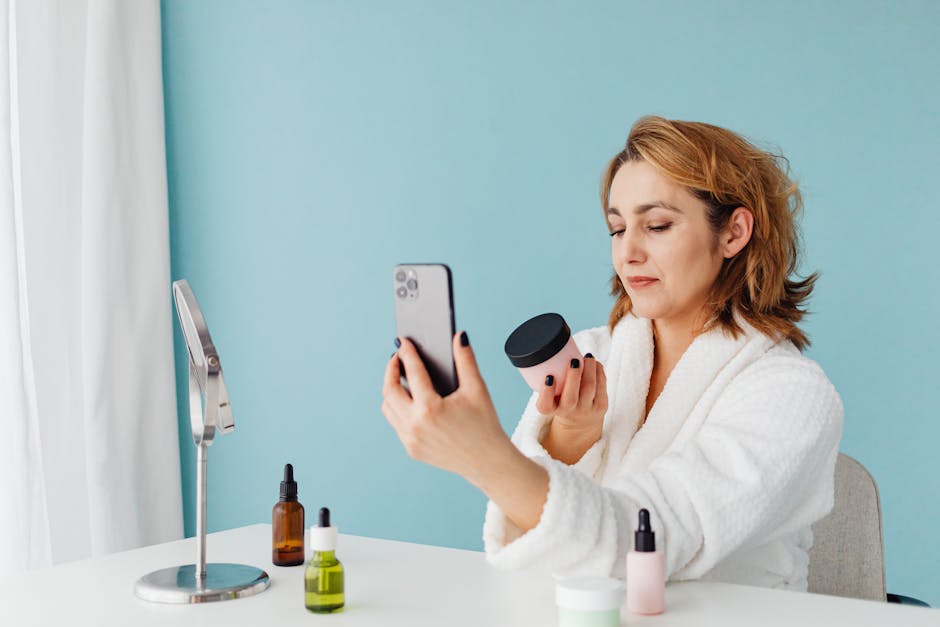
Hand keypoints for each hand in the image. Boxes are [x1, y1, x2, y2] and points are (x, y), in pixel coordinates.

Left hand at [381, 332, 511, 486]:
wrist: (488, 462)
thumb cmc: (485, 425)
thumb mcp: (477, 389)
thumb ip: (466, 360)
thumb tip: (459, 336)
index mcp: (431, 409)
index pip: (412, 372)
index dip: (407, 353)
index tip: (403, 342)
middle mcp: (415, 425)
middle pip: (390, 390)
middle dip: (391, 370)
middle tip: (397, 358)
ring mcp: (411, 439)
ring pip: (388, 408)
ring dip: (391, 390)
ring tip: (400, 378)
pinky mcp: (411, 449)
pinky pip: (396, 424)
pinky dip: (398, 409)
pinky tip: (409, 400)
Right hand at [537, 354, 606, 463]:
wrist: (579, 423)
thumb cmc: (561, 400)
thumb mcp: (552, 395)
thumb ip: (551, 379)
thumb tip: (558, 348)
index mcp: (551, 408)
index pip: (545, 405)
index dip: (546, 392)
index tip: (549, 377)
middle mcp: (567, 412)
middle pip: (570, 398)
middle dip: (573, 377)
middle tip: (574, 361)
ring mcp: (585, 411)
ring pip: (589, 389)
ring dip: (589, 370)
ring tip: (588, 357)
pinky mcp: (601, 407)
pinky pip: (601, 387)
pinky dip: (599, 372)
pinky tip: (595, 363)